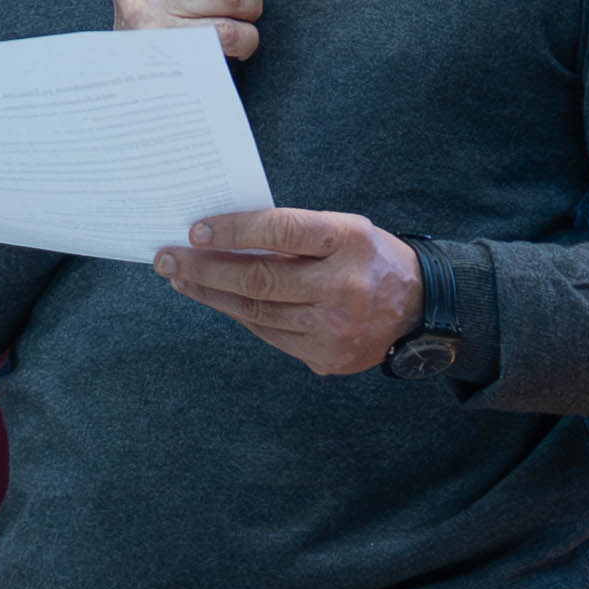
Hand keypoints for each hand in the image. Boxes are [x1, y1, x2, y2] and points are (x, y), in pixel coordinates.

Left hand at [157, 208, 424, 377]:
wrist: (420, 309)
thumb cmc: (370, 258)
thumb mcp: (345, 230)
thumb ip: (294, 234)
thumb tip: (223, 237)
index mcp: (349, 241)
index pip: (279, 230)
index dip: (233, 230)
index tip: (195, 230)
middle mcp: (343, 286)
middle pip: (259, 279)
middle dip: (205, 269)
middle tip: (167, 259)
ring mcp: (334, 328)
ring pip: (256, 312)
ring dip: (212, 295)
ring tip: (182, 280)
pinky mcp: (326, 358)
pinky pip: (270, 334)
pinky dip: (240, 316)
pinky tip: (218, 301)